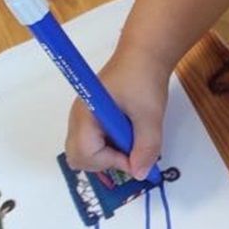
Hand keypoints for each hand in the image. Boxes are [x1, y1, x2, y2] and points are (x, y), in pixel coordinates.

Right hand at [64, 41, 170, 179]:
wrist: (144, 55)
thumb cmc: (143, 79)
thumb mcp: (150, 115)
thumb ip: (146, 146)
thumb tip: (139, 174)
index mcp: (87, 114)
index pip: (84, 153)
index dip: (110, 162)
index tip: (134, 156)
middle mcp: (78, 118)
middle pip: (78, 157)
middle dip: (104, 162)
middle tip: (130, 152)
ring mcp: (84, 118)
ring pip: (86, 152)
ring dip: (109, 154)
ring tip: (132, 139)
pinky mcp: (92, 118)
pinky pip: (94, 142)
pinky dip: (110, 146)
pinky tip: (128, 133)